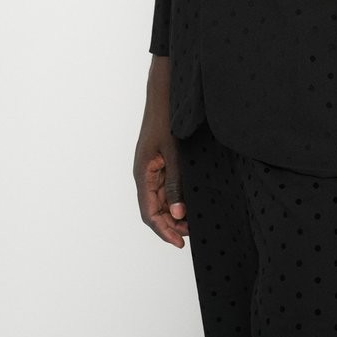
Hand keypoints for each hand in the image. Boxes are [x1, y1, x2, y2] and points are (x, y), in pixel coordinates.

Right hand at [133, 56, 188, 247]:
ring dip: (174, 212)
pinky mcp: (160, 161)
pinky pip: (166, 186)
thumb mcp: (174, 152)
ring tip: (194, 220)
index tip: (179, 243)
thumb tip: (177, 213)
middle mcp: (145, 174)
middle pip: (155, 209)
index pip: (149, 213)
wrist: (164, 93)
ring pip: (161, 199)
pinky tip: (189, 201)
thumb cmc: (166, 119)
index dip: (163, 230)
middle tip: (192, 233)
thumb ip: (175, 182)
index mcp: (143, 174)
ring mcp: (152, 168)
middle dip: (171, 224)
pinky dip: (176, 197)